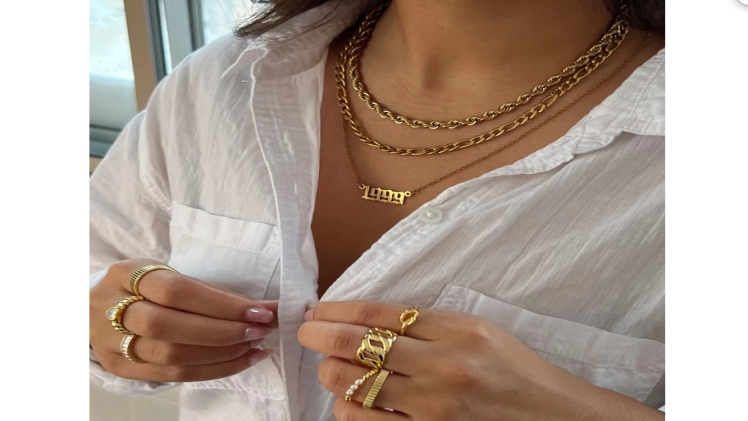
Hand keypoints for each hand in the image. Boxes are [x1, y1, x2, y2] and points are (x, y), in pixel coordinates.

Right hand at [90, 259, 275, 381]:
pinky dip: (213, 370)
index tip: (260, 310)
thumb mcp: (168, 275)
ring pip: (171, 357)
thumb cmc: (144, 288)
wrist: (93, 308)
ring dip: (222, 354)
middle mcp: (113, 309)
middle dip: (222, 332)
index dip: (220, 303)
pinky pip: (173, 376)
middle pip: (169, 327)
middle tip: (259, 331)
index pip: (176, 290)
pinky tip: (241, 361)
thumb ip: (211, 291)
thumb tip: (266, 308)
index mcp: (126, 274)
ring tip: (254, 346)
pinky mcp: (121, 369)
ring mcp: (113, 343)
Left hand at [298, 301, 663, 420]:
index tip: (317, 311)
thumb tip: (369, 319)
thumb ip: (428, 323)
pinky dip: (349, 410)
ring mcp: (433, 406)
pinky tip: (349, 401)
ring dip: (331, 375)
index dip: (338, 310)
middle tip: (308, 334)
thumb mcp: (477, 330)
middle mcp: (442, 366)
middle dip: (320, 337)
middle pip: (356, 347)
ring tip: (331, 368)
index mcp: (455, 329)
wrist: (552, 415)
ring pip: (353, 387)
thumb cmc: (513, 369)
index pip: (378, 314)